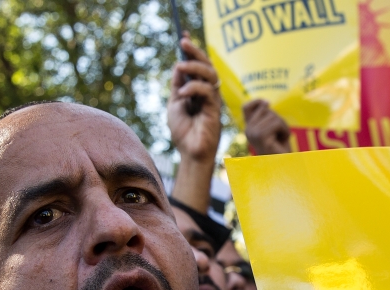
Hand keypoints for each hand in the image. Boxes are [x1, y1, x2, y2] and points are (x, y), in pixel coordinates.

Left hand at [168, 35, 222, 162]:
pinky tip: (183, 93)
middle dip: (195, 52)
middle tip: (183, 43)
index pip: (197, 65)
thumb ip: (177, 86)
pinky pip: (208, 91)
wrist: (189, 153)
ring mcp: (212, 100)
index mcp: (197, 90)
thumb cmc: (183, 132)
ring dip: (194, 67)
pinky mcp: (215, 109)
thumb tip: (178, 66)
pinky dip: (194, 88)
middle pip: (207, 66)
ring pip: (210, 74)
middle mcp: (207, 92)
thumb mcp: (174, 104)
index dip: (191, 51)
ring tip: (180, 67)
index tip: (183, 35)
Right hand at [243, 100, 290, 154]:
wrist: (284, 165)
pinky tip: (284, 140)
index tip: (268, 103)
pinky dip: (285, 130)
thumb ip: (267, 115)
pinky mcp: (261, 137)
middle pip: (265, 110)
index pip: (246, 107)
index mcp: (249, 128)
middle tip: (281, 133)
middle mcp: (247, 131)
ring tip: (282, 138)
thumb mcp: (273, 127)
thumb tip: (266, 102)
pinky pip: (276, 123)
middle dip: (278, 118)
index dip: (257, 102)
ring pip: (273, 116)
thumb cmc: (280, 147)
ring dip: (283, 126)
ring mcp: (253, 134)